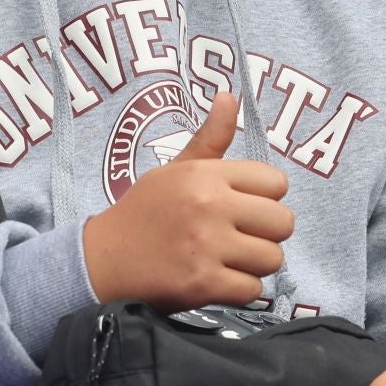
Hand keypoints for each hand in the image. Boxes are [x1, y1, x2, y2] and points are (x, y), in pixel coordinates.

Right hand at [80, 92, 292, 311]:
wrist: (102, 260)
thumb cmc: (145, 211)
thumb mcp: (176, 169)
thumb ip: (211, 137)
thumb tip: (229, 96)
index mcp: (206, 175)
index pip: (276, 183)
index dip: (265, 198)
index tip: (243, 207)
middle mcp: (209, 206)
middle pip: (283, 222)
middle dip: (267, 233)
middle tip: (241, 236)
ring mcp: (207, 247)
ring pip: (273, 258)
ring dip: (255, 264)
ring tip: (229, 258)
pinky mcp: (203, 284)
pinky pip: (253, 290)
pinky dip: (240, 289)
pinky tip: (219, 278)